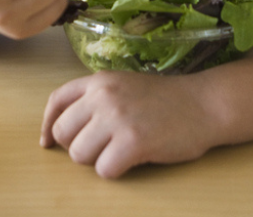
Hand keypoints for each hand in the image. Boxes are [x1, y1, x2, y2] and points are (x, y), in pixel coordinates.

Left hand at [40, 71, 213, 178]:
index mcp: (99, 80)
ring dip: (98, 160)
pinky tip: (134, 159)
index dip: (48, 125)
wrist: (204, 104)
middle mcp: (103, 96)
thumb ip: (96, 99)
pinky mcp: (133, 142)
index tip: (47, 142)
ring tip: (121, 150)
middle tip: (104, 146)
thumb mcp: (125, 85)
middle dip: (79, 146)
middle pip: (63, 134)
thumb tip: (59, 131)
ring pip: (79, 155)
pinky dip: (116, 171)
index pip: (57, 101)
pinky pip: (104, 170)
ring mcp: (117, 118)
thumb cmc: (166, 100)